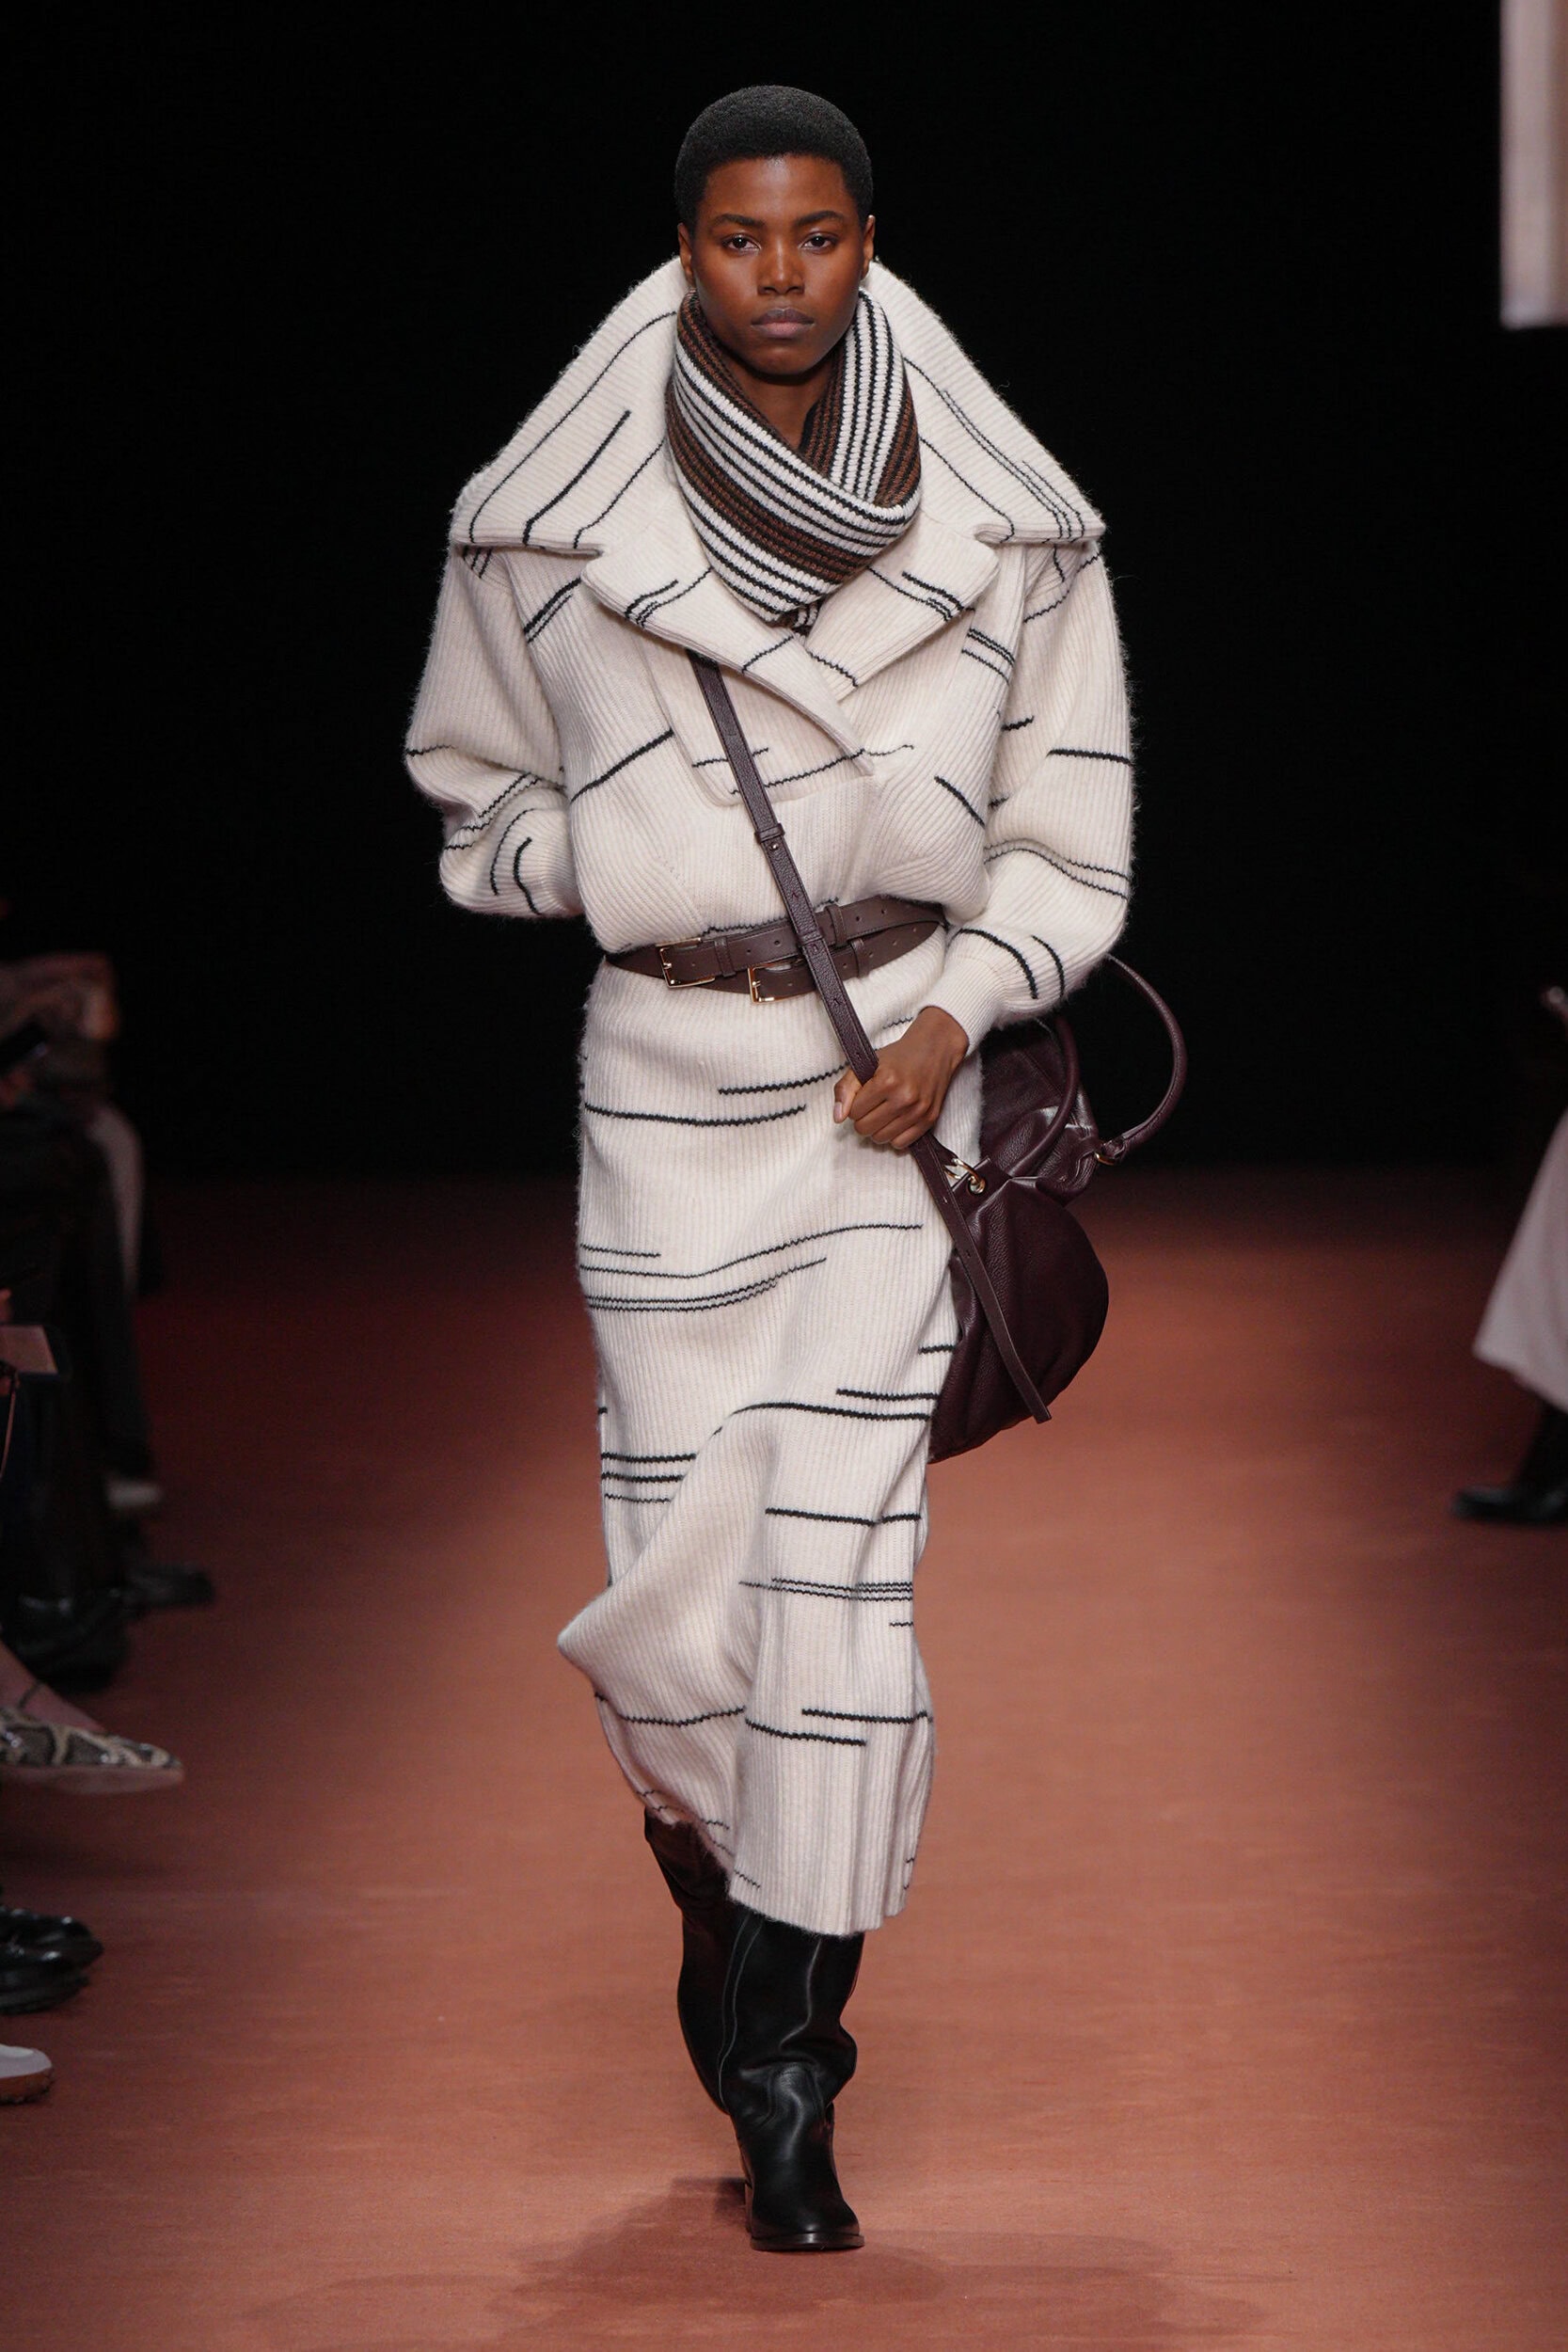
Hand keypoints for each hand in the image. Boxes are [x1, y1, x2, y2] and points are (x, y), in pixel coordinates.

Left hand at [833, 1006, 968, 1151]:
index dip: (855, 1105)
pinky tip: (896, 1121)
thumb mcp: (867, 1064)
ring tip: (884, 1112)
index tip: (864, 1095)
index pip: (854, 1112)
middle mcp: (904, 1097)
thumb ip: (846, 1088)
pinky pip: (900, 1144)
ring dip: (877, 1128)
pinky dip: (894, 1136)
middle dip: (863, 1118)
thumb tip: (838, 1118)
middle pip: (865, 1128)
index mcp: (886, 1081)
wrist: (935, 1050)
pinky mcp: (929, 1119)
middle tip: (872, 1105)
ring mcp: (918, 1110)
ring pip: (880, 1138)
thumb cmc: (899, 1057)